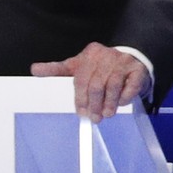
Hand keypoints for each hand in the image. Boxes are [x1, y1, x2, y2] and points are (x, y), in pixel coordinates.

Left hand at [31, 43, 151, 122]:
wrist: (130, 58)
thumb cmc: (100, 66)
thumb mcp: (78, 65)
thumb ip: (57, 69)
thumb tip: (34, 70)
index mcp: (89, 54)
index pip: (81, 78)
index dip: (80, 98)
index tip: (80, 112)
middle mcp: (106, 55)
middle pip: (96, 84)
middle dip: (94, 104)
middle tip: (94, 118)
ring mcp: (123, 61)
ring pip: (113, 86)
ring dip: (109, 103)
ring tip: (106, 114)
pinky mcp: (138, 69)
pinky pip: (131, 86)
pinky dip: (125, 97)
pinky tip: (122, 103)